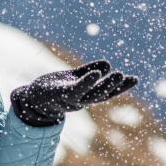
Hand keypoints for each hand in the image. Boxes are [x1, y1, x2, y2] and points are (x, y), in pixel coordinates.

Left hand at [10, 59, 138, 126]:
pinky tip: (96, 74)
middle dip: (114, 87)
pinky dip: (87, 82)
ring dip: (105, 85)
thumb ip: (87, 71)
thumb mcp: (72, 78)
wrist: (30, 99)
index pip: (106, 92)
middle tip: (128, 77)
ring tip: (117, 74)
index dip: (121, 87)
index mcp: (84, 96)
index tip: (135, 79)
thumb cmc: (53, 88)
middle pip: (100, 95)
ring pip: (91, 94)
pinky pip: (75, 89)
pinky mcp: (59, 94)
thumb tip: (106, 65)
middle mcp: (80, 101)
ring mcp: (70, 99)